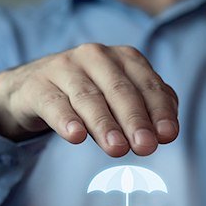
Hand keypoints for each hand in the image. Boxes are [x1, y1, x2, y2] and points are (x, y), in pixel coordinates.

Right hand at [0, 44, 177, 156]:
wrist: (37, 87)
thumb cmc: (89, 94)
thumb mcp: (120, 98)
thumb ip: (147, 109)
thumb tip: (166, 132)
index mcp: (123, 59)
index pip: (148, 86)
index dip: (159, 111)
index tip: (167, 136)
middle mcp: (96, 57)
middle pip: (120, 90)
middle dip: (135, 120)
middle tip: (145, 147)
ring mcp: (64, 68)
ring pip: (89, 98)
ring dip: (104, 124)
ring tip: (117, 148)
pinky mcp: (38, 85)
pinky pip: (54, 103)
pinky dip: (66, 119)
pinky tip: (75, 136)